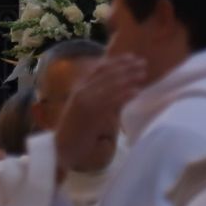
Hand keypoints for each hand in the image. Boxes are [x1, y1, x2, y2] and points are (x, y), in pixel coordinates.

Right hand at [55, 55, 147, 173]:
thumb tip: (120, 90)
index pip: (99, 69)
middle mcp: (81, 92)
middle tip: (143, 62)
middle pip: (107, 74)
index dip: (116, 61)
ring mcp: (85, 102)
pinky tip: (136, 91)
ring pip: (110, 85)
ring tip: (143, 74)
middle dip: (126, 67)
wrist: (62, 148)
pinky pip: (111, 101)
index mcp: (80, 89)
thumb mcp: (86, 110)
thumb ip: (100, 99)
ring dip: (128, 77)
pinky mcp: (91, 114)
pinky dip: (125, 95)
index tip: (131, 57)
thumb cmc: (76, 131)